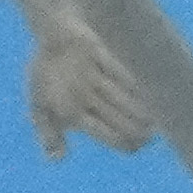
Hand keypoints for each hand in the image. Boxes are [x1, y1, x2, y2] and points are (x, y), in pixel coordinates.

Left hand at [25, 25, 155, 157]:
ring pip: (124, 100)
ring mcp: (91, 74)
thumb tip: (57, 160)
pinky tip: (148, 98)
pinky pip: (122, 74)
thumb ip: (49, 135)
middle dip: (138, 132)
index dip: (124, 144)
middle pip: (119, 119)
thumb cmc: (46, 77)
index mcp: (69, 110)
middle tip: (149, 138)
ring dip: (142, 114)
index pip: (105, 134)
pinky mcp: (98, 54)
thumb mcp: (39, 106)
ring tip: (153, 124)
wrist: (50, 33)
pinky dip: (137, 89)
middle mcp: (81, 94)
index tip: (135, 148)